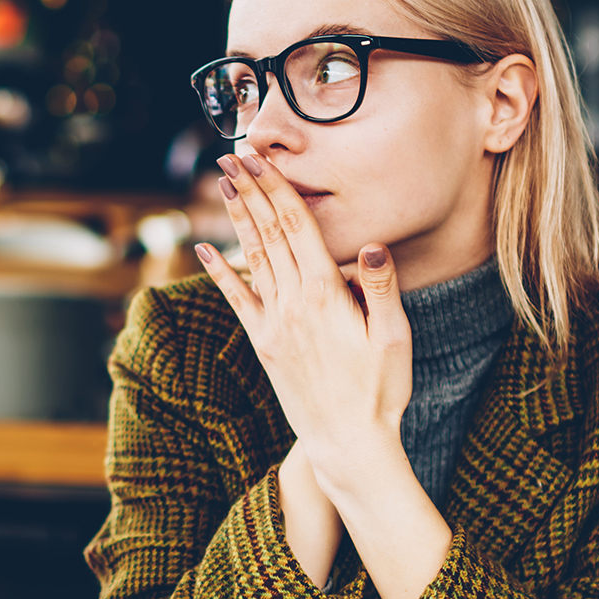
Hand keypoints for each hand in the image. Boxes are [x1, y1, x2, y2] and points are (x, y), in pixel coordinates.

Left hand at [193, 152, 410, 481]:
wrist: (348, 441)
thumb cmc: (381, 390)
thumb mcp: (394, 337)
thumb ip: (380, 288)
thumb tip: (370, 243)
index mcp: (325, 295)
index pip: (297, 227)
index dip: (276, 188)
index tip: (260, 158)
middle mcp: (292, 303)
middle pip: (268, 234)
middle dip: (250, 191)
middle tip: (231, 156)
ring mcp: (273, 324)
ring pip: (251, 258)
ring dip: (237, 219)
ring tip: (224, 185)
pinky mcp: (263, 344)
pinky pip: (237, 300)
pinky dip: (219, 272)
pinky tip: (204, 249)